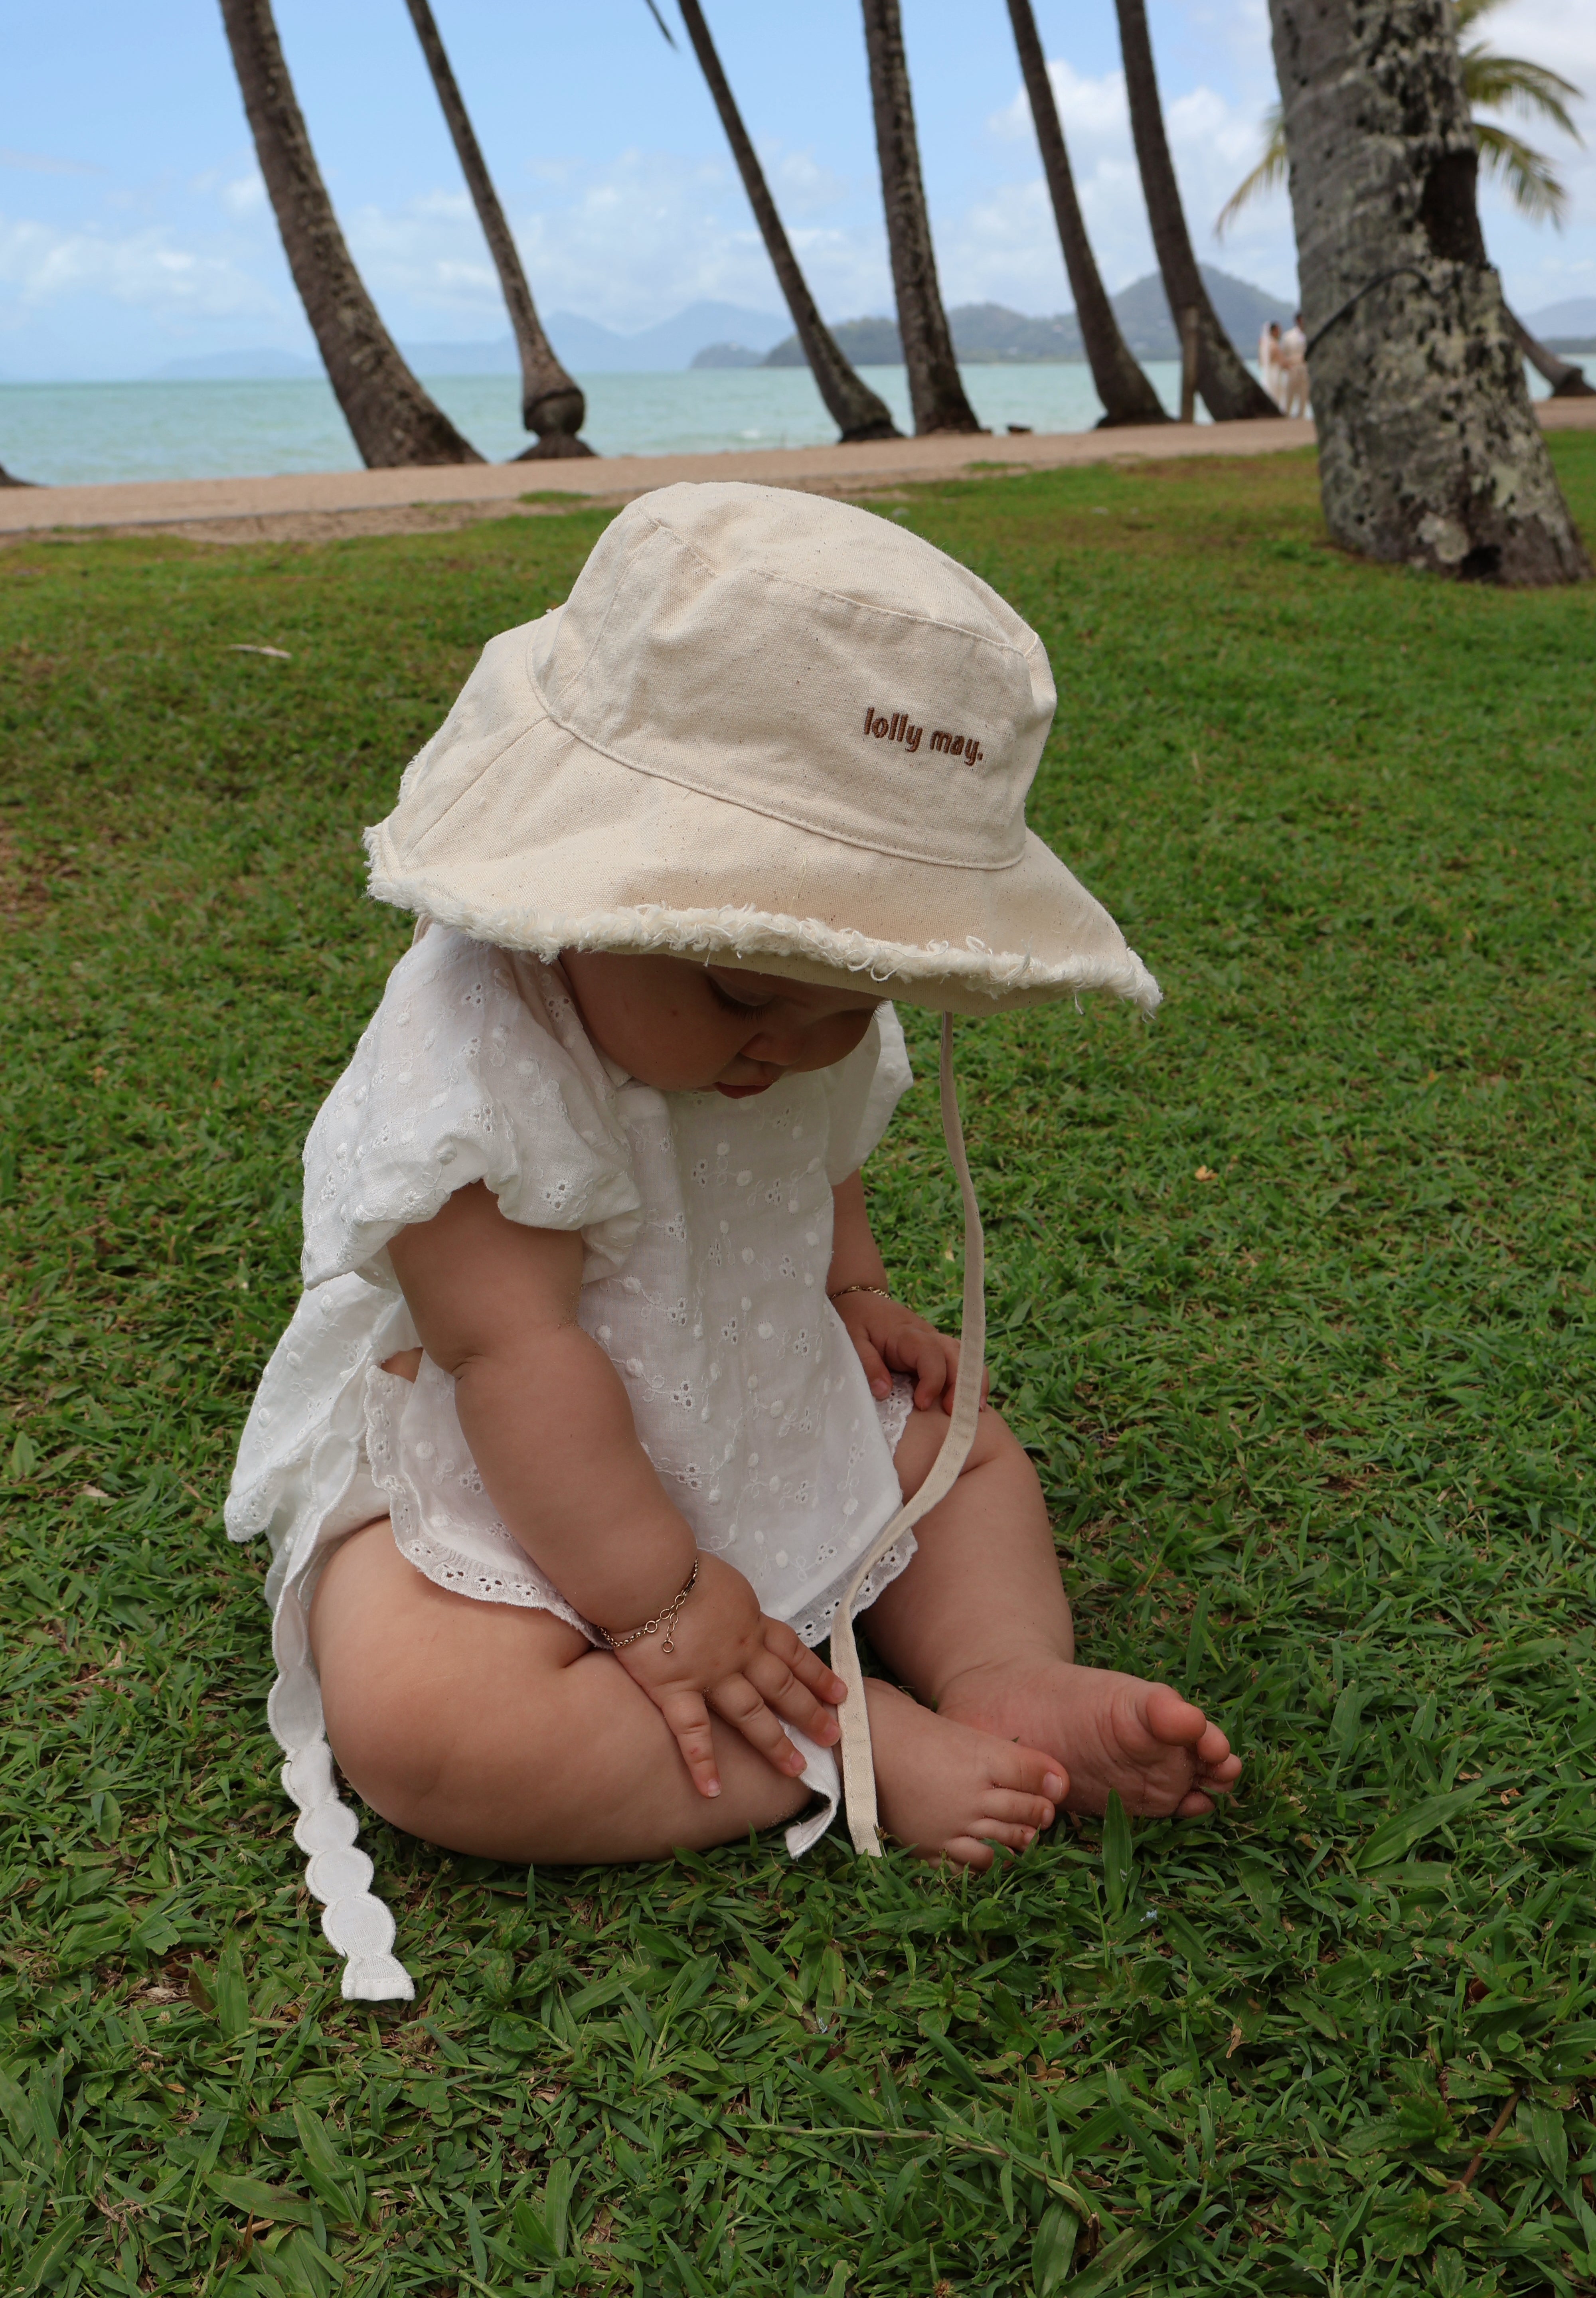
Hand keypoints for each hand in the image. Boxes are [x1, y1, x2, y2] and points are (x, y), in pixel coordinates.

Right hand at [607, 1550, 845, 1799]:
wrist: (648, 1572)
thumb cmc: (677, 1566)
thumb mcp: (719, 1580)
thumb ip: (727, 1603)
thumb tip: (725, 1609)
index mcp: (749, 1622)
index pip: (792, 1651)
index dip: (817, 1673)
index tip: (840, 1692)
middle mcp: (739, 1653)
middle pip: (782, 1686)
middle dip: (810, 1712)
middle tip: (833, 1736)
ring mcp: (710, 1675)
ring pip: (751, 1714)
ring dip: (775, 1742)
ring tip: (796, 1769)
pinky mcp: (675, 1689)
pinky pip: (692, 1732)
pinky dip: (702, 1763)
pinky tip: (713, 1791)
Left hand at [830, 1289, 989, 1414]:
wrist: (861, 1300)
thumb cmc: (856, 1320)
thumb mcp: (852, 1340)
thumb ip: (868, 1364)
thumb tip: (884, 1392)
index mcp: (907, 1334)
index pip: (931, 1354)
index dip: (932, 1380)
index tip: (922, 1404)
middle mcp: (928, 1336)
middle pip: (957, 1355)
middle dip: (962, 1384)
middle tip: (956, 1414)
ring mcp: (935, 1343)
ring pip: (965, 1357)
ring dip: (972, 1383)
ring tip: (974, 1412)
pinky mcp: (936, 1351)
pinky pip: (960, 1363)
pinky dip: (968, 1382)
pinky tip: (970, 1405)